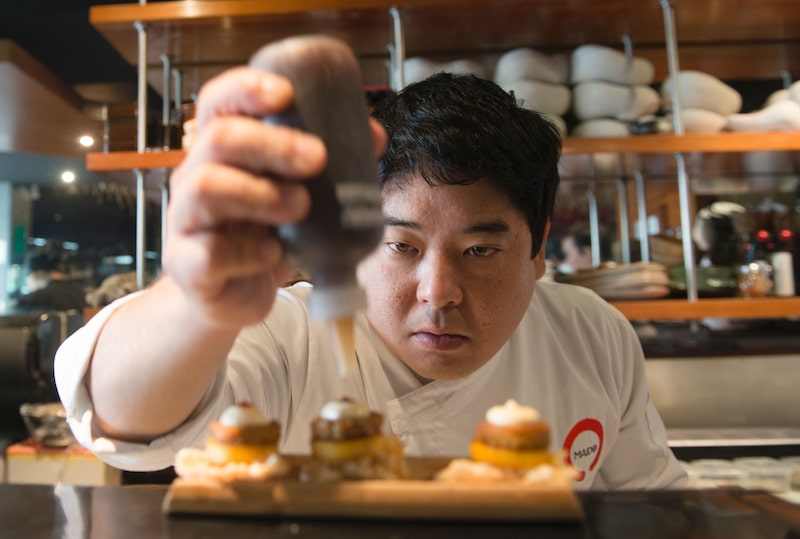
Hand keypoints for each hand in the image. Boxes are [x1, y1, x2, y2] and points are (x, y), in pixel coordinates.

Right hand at [164, 67, 385, 329]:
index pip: (218, 101)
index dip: (246, 88)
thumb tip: (375, 136)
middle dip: (272, 143)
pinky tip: (273, 253)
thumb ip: (330, 166)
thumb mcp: (295, 195)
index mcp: (220, 152)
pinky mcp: (189, 267)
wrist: (232, 297)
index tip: (286, 94)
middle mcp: (194, 177)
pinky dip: (247, 251)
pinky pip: (209, 253)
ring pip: (206, 189)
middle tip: (318, 158)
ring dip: (260, 193)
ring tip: (301, 207)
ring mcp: (185, 222)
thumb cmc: (263, 235)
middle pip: (218, 139)